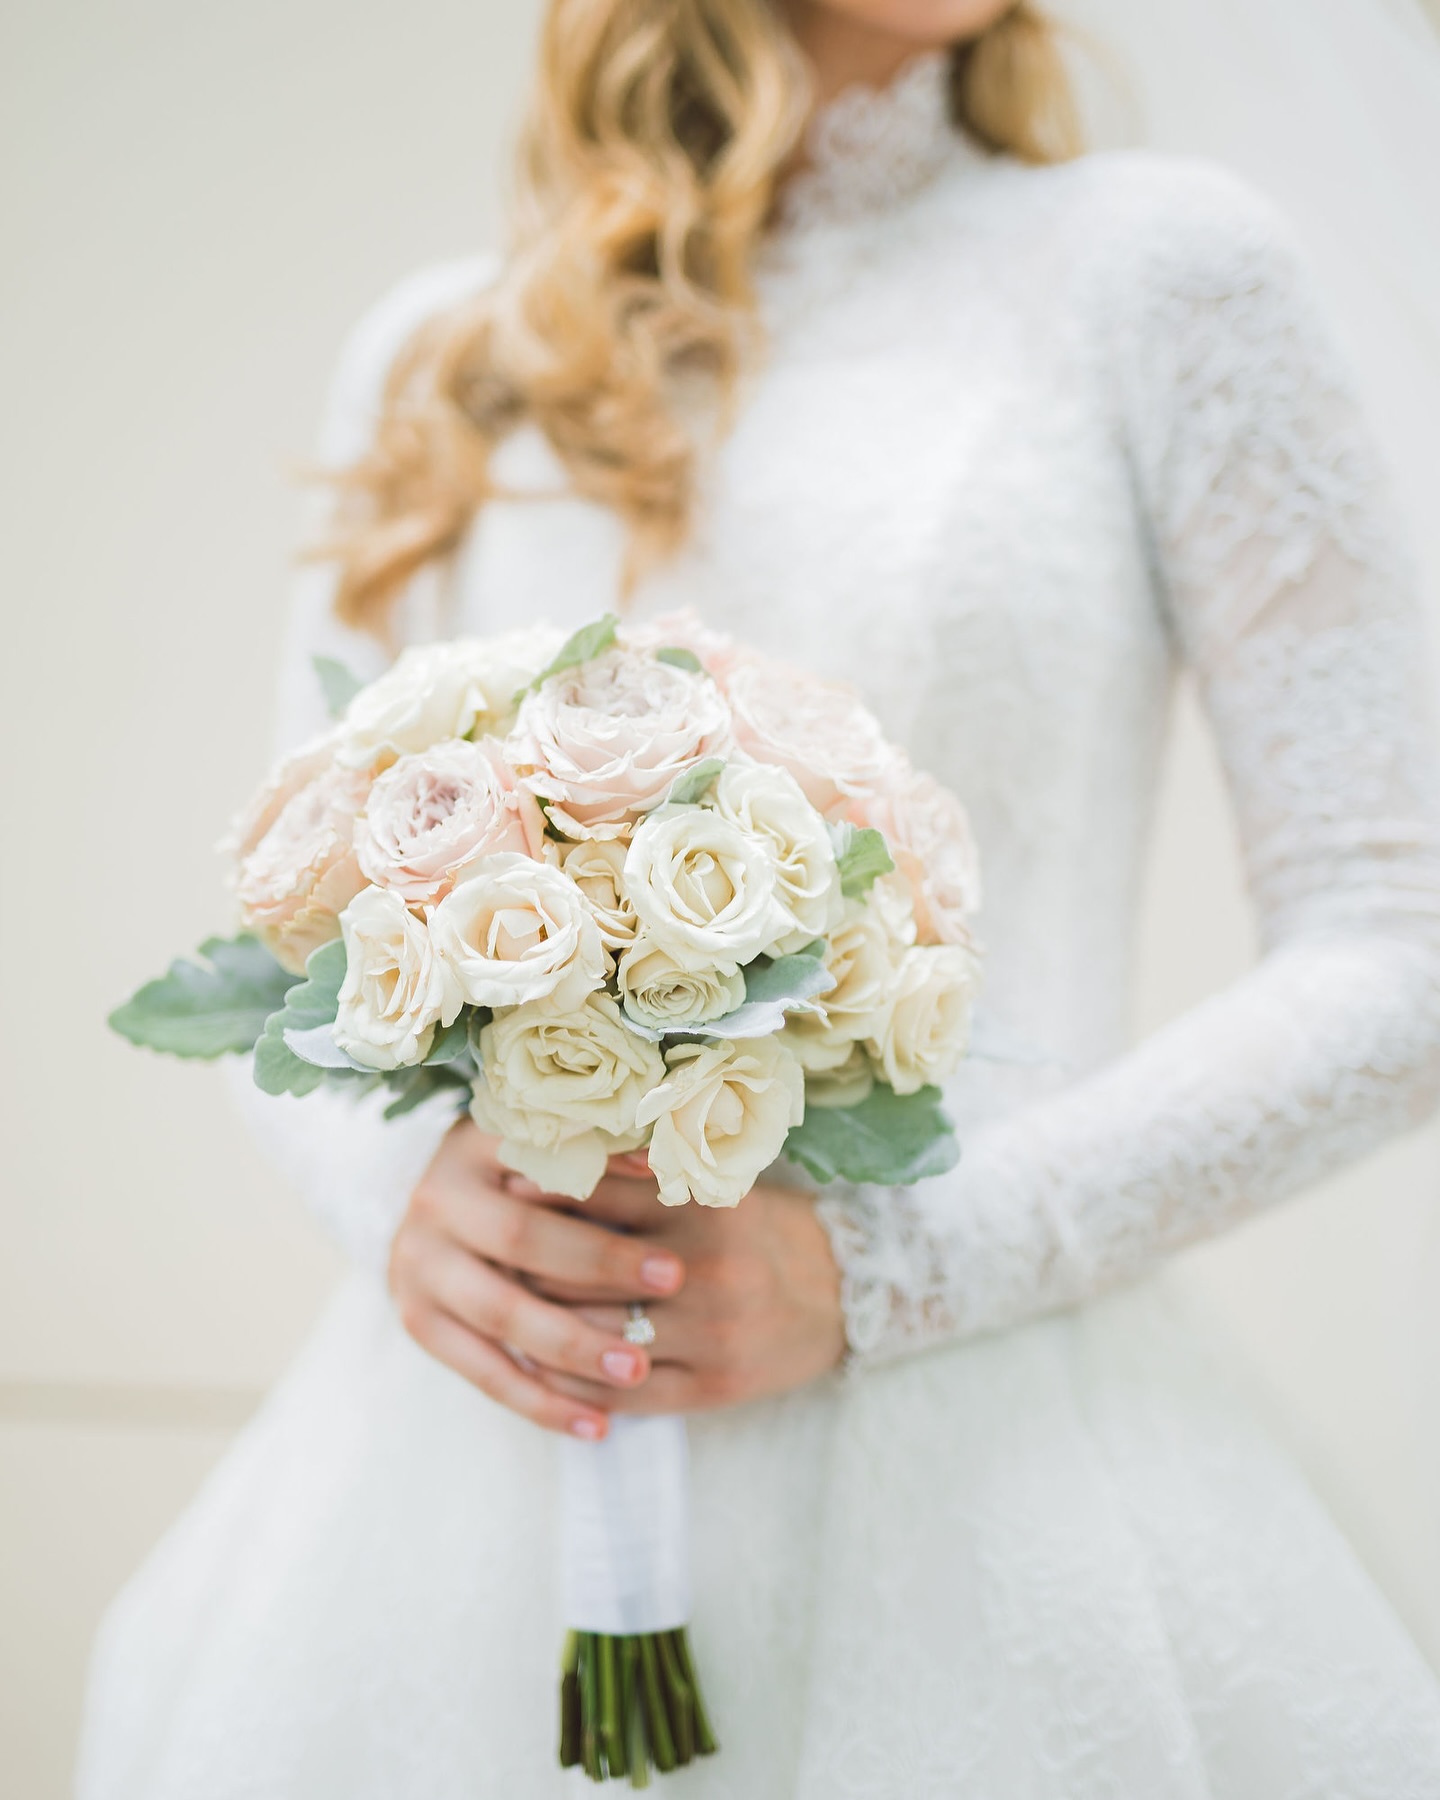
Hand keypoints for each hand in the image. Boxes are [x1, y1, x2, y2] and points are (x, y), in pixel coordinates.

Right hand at [387, 1120, 686, 1440]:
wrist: (439, 1214)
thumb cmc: (525, 1175)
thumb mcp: (550, 1146)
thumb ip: (601, 1149)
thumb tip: (664, 1157)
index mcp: (472, 1144)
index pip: (538, 1153)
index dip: (601, 1166)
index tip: (664, 1179)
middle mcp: (436, 1200)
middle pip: (521, 1235)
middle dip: (600, 1260)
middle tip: (673, 1277)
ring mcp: (417, 1265)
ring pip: (501, 1313)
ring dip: (574, 1345)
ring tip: (639, 1368)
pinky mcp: (420, 1321)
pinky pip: (485, 1372)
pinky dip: (543, 1402)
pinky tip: (598, 1425)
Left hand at [523, 1160, 847, 1416]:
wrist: (842, 1296)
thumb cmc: (758, 1230)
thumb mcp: (717, 1187)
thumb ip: (647, 1174)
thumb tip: (558, 1158)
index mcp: (707, 1210)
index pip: (603, 1198)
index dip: (546, 1191)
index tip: (501, 1184)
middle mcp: (709, 1271)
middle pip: (586, 1271)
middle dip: (528, 1262)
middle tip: (485, 1249)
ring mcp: (710, 1335)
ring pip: (596, 1335)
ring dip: (539, 1326)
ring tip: (497, 1306)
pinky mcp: (710, 1388)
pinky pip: (622, 1392)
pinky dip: (571, 1381)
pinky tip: (538, 1364)